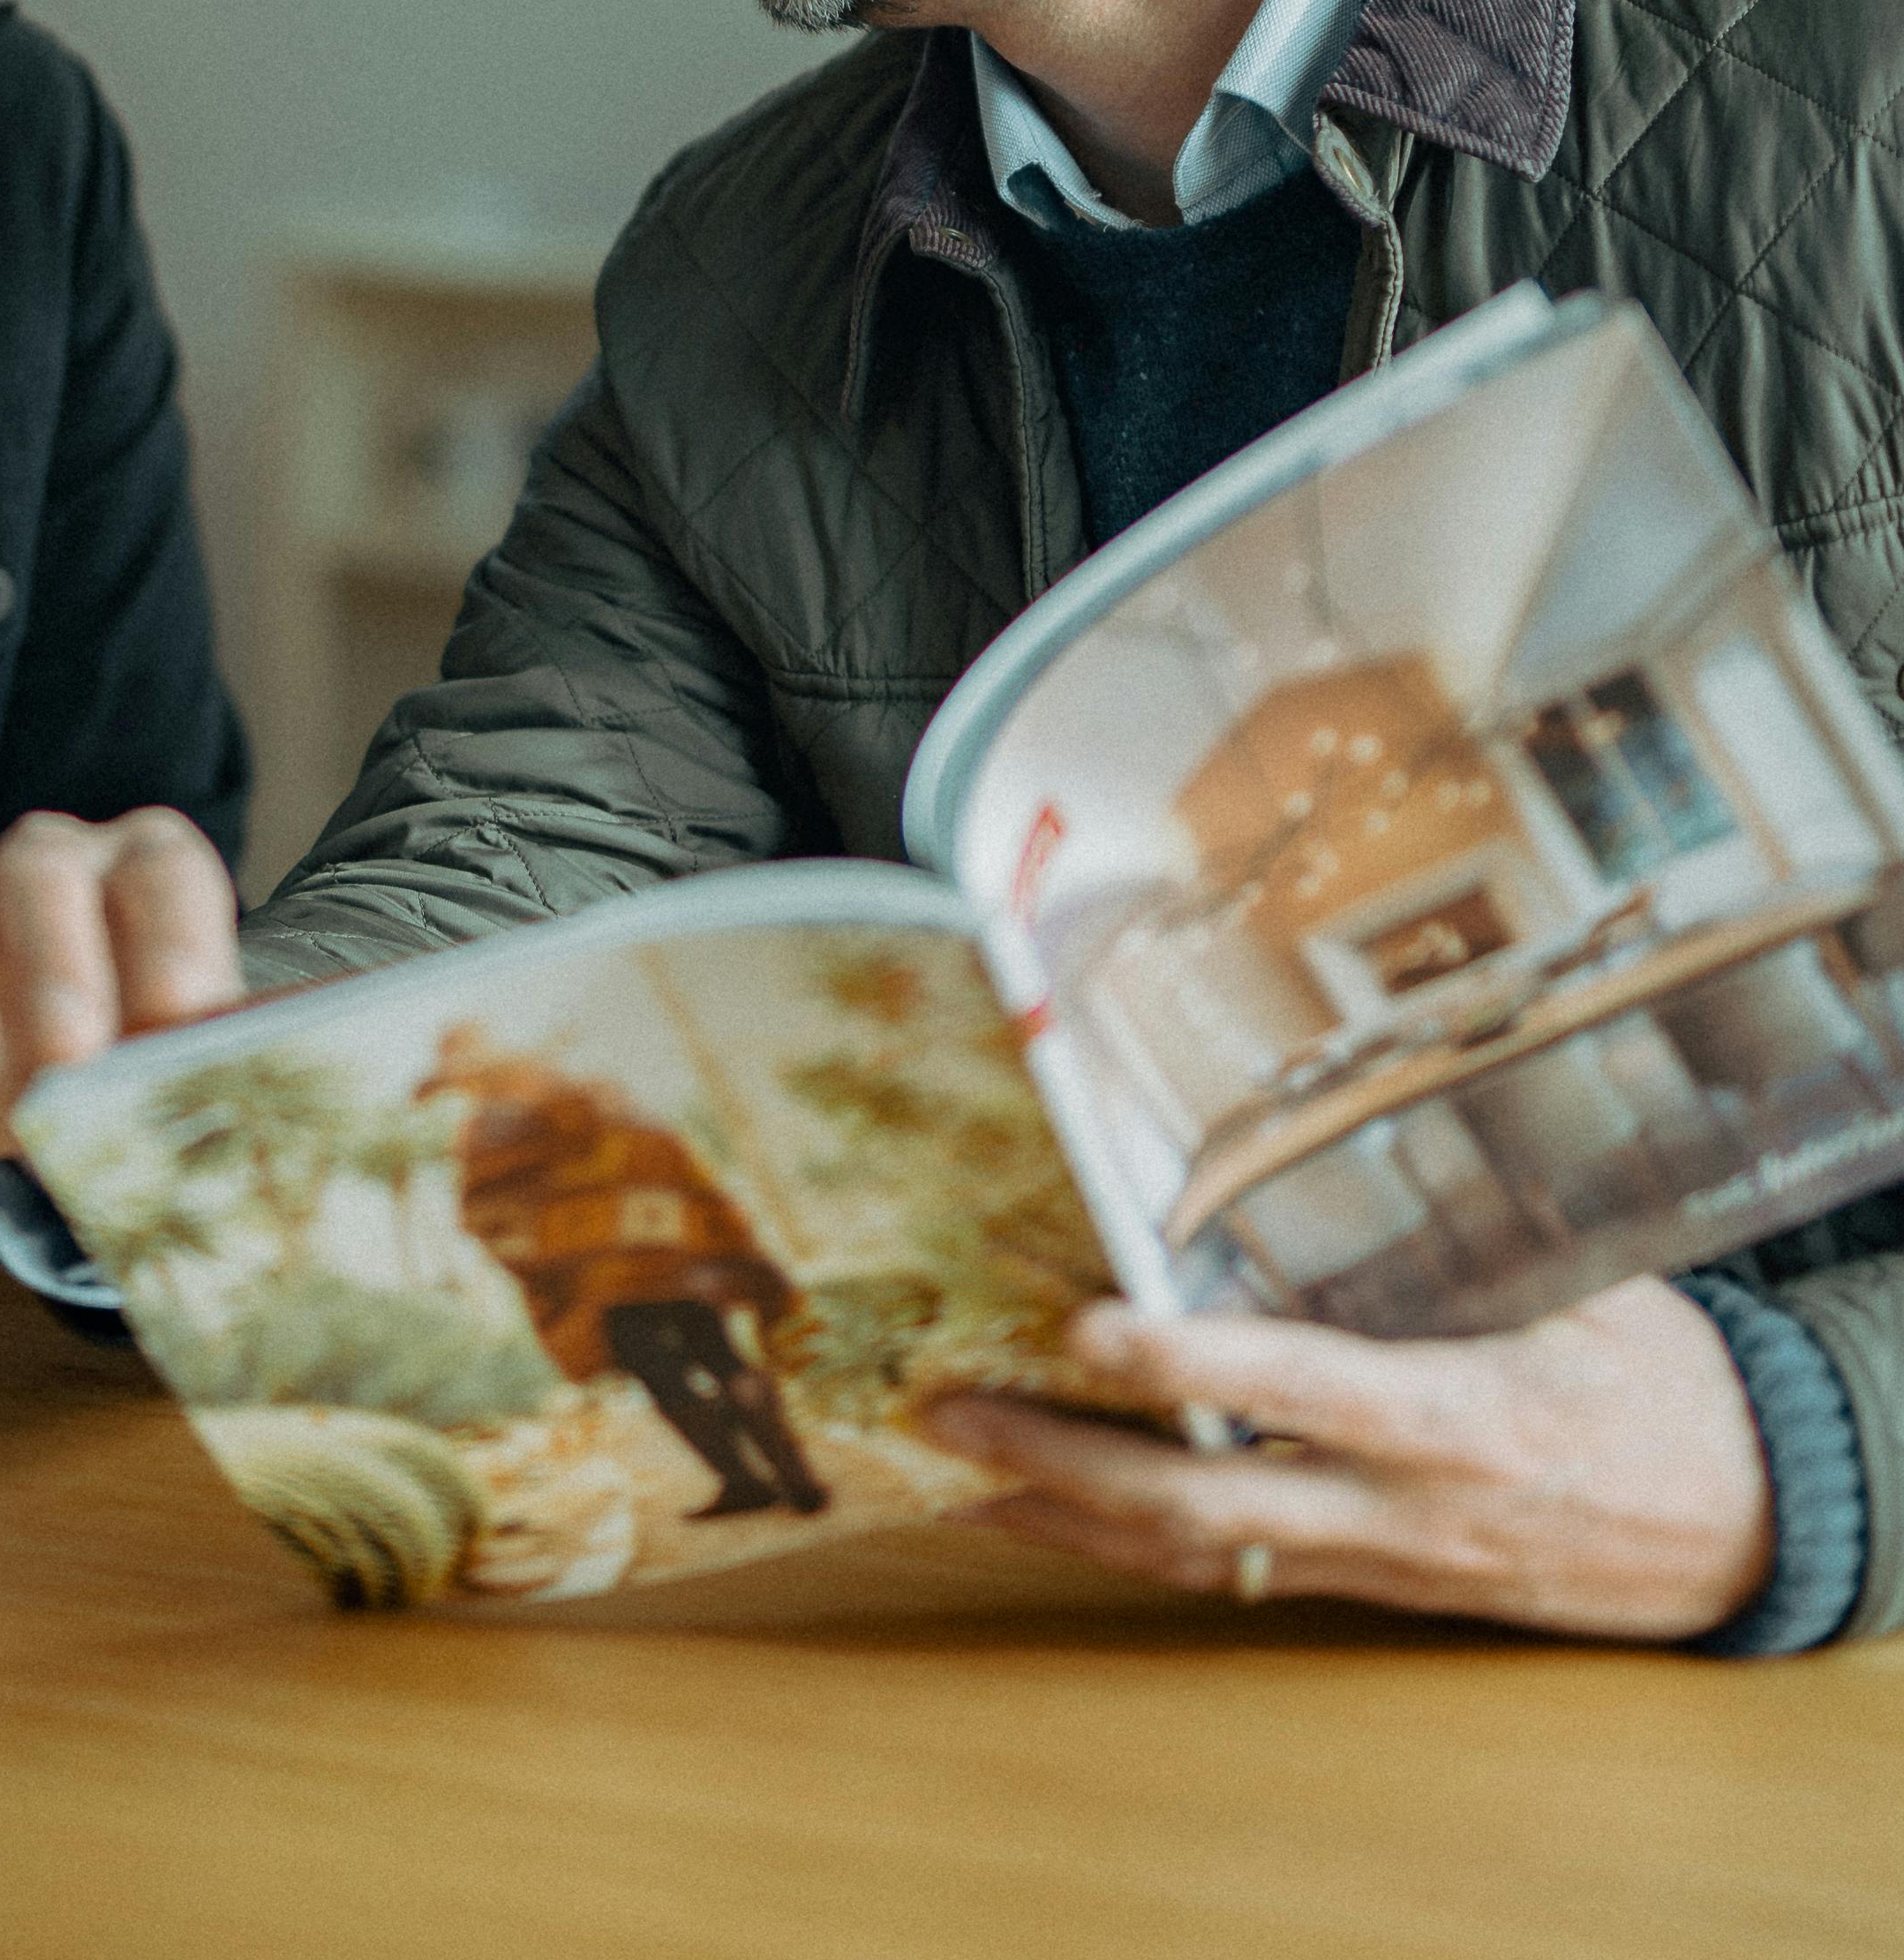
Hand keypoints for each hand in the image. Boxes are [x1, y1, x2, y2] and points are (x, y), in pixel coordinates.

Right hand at [0, 809, 243, 1154]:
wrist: (63, 1080)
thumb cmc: (140, 1052)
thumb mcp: (178, 1061)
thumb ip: (199, 1062)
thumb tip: (242, 1095)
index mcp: (144, 868)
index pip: (164, 871)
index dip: (176, 934)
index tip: (183, 1009)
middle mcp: (49, 864)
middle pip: (43, 874)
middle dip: (57, 960)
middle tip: (71, 1049)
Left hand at [921, 1278, 1774, 1637]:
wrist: (1747, 1521)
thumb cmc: (1659, 1377)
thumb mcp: (1582, 1282)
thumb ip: (1458, 1226)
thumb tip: (1340, 1112)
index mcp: (1465, 1412)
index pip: (1306, 1388)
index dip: (1193, 1369)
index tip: (1089, 1328)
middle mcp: (1406, 1505)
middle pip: (1212, 1505)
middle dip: (1068, 1460)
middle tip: (951, 1404)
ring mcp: (1383, 1560)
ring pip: (1200, 1555)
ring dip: (1067, 1514)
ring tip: (949, 1460)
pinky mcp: (1373, 1586)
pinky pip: (1232, 1572)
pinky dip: (1126, 1544)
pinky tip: (1046, 1510)